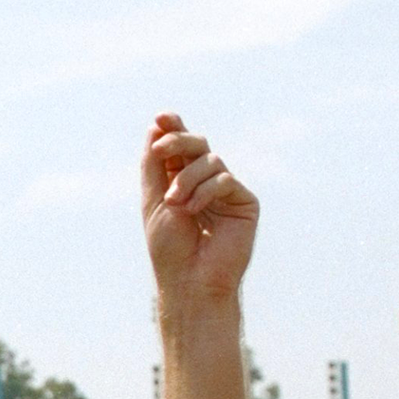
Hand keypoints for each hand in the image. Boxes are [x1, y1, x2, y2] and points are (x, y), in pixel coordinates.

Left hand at [141, 114, 257, 302]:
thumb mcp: (154, 201)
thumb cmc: (169, 248)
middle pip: (196, 145)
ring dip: (186, 179)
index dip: (172, 128)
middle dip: (177, 142)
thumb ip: (154, 165)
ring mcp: (227, 192)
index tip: (161, 118)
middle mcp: (206, 184)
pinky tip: (193, 212)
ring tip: (175, 204)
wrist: (189, 280)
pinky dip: (205, 192)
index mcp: (182, 182)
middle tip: (162, 149)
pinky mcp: (244, 202)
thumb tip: (155, 126)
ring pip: (210, 161)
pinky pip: (224, 180)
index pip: (179, 148)